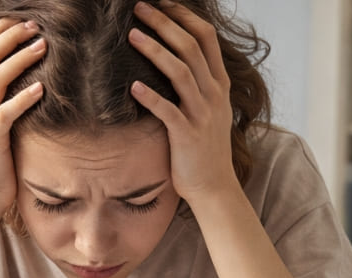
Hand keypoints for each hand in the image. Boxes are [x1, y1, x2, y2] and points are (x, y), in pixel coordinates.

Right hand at [0, 19, 46, 219]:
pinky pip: (5, 114)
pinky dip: (23, 99)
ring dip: (20, 59)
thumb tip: (36, 77)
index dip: (0, 31)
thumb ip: (9, 99)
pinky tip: (42, 89)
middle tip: (37, 25)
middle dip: (11, 36)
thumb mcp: (1, 123)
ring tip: (43, 46)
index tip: (25, 19)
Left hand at [129, 1, 240, 201]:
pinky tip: (133, 86)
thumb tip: (175, 58)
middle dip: (164, 23)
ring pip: (181, 72)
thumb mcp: (209, 108)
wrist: (213, 186)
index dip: (184, 16)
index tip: (163, 2)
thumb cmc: (204, 147)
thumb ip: (198, 83)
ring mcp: (203, 113)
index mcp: (220, 83)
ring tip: (132, 35)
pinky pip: (168, 110)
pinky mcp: (187, 134)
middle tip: (139, 8)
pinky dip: (151, 96)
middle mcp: (214, 94)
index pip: (206, 37)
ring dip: (154, 51)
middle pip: (191, 46)